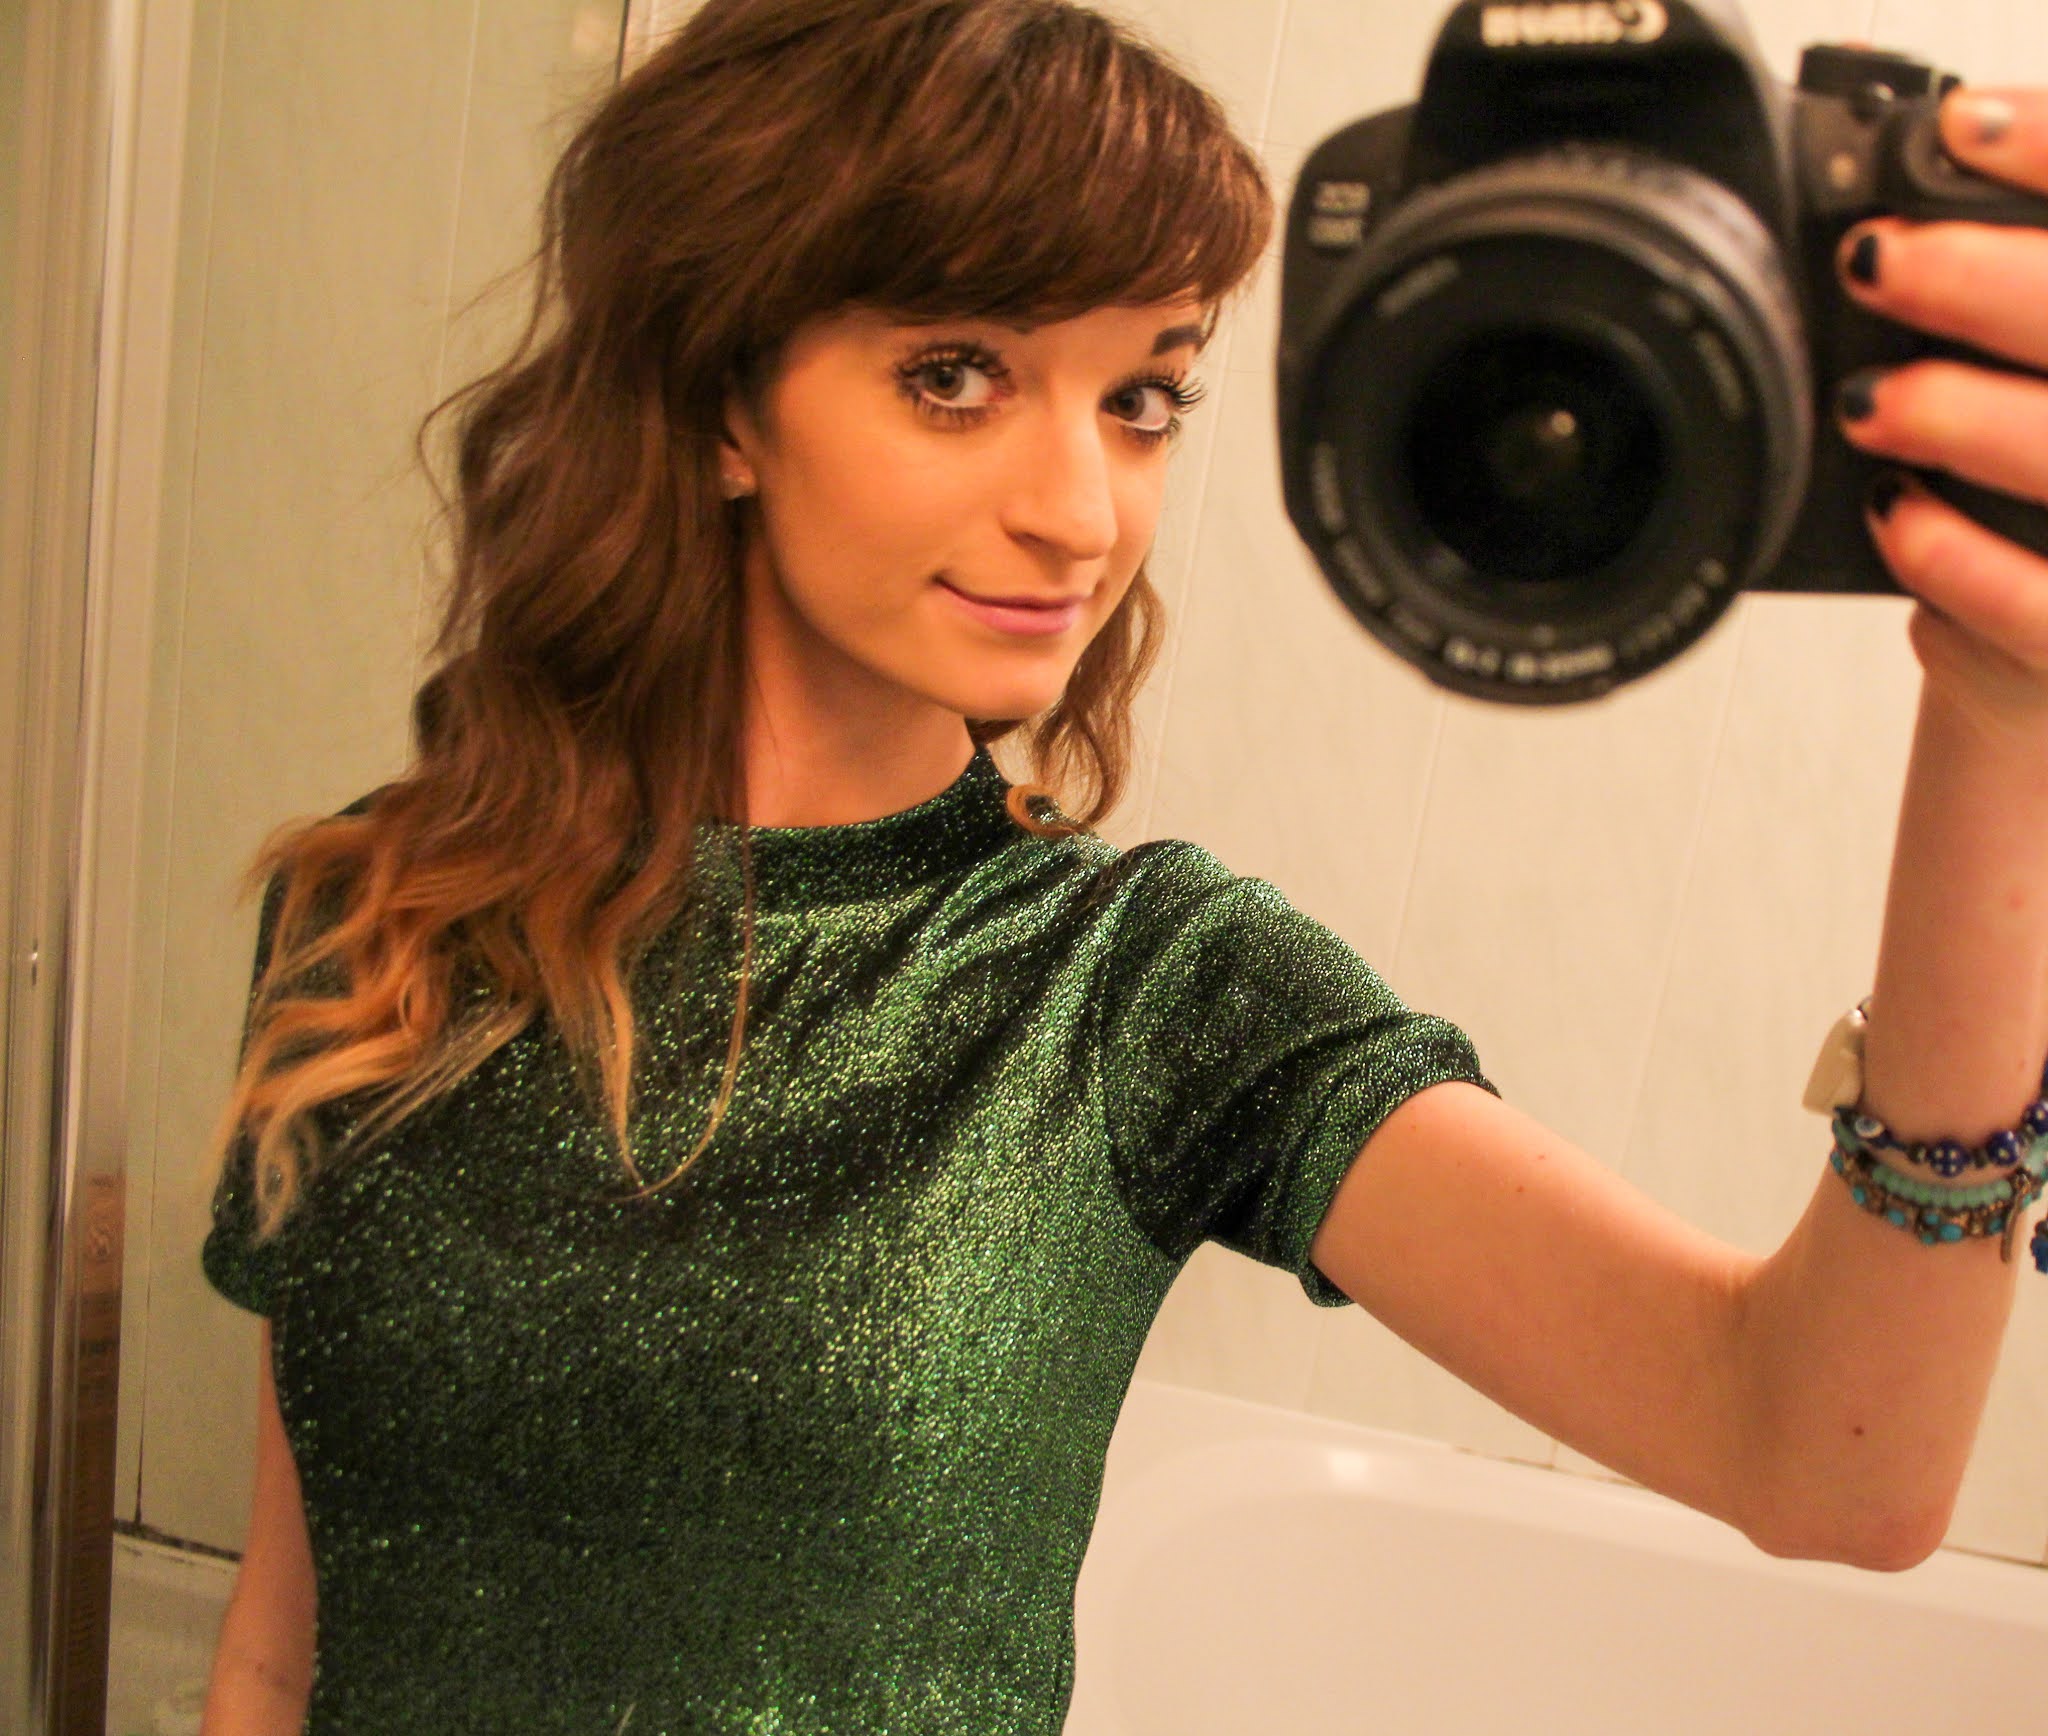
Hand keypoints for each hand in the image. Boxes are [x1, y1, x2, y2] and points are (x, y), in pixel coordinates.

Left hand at [1833, 87, 2047, 739]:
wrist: (2043, 667)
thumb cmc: (2029, 507)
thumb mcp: (2022, 381)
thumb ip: (1996, 319)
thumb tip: (1884, 244)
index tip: (1964, 128)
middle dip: (1984, 282)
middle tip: (1878, 262)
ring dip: (1959, 413)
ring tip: (1867, 399)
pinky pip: (2036, 597)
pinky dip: (1948, 551)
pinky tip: (1891, 510)